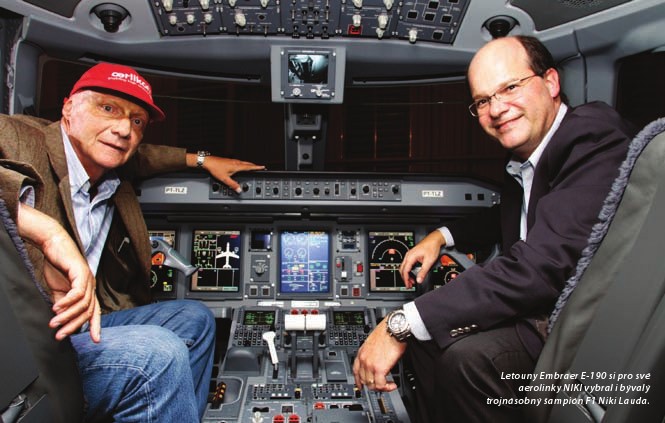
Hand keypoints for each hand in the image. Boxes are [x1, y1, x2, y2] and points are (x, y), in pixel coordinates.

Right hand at [17, 204, 100, 341]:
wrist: (53, 245)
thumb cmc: (57, 266)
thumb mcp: (58, 289)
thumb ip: (62, 304)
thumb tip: (62, 320)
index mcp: (88, 290)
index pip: (94, 311)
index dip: (96, 326)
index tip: (96, 340)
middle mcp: (91, 285)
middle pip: (88, 311)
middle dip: (74, 325)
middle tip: (60, 335)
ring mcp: (88, 278)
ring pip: (83, 304)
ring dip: (67, 316)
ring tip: (54, 323)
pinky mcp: (81, 272)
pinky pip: (77, 292)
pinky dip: (67, 302)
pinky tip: (57, 308)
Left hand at [191, 154, 264, 192]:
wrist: (208, 161)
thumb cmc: (215, 168)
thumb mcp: (224, 179)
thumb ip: (232, 184)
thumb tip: (239, 189)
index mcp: (236, 166)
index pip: (249, 167)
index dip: (256, 167)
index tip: (262, 167)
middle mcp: (235, 162)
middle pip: (248, 164)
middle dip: (254, 165)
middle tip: (259, 167)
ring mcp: (232, 161)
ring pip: (243, 162)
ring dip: (249, 164)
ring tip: (251, 166)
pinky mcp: (229, 160)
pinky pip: (239, 162)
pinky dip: (243, 163)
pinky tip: (240, 165)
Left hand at [353, 319, 406, 390]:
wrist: (393, 329)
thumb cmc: (387, 332)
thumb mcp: (374, 343)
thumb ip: (373, 353)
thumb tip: (379, 361)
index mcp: (361, 352)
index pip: (355, 371)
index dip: (358, 381)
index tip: (361, 386)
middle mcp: (363, 359)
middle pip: (364, 380)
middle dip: (374, 385)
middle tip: (383, 385)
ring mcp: (370, 365)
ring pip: (372, 385)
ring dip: (381, 387)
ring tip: (389, 385)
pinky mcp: (379, 369)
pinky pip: (381, 385)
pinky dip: (387, 387)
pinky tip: (392, 385)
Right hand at [399, 230, 445, 287]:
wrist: (434, 239)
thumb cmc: (432, 247)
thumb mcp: (429, 261)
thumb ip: (423, 272)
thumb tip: (419, 280)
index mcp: (411, 257)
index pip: (405, 271)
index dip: (406, 280)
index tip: (408, 285)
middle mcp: (408, 255)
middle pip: (402, 269)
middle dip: (405, 278)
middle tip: (409, 285)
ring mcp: (409, 255)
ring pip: (404, 267)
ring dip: (406, 275)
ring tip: (411, 281)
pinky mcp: (412, 255)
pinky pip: (407, 264)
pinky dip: (408, 271)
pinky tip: (412, 274)